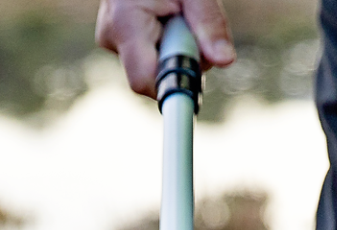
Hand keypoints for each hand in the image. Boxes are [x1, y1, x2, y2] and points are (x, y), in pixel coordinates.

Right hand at [96, 0, 235, 97]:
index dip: (169, 89)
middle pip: (152, 77)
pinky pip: (148, 58)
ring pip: (152, 68)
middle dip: (180, 61)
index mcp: (126, 23)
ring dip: (175, 52)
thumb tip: (225, 61)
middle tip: (191, 27)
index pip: (144, 80)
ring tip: (177, 17)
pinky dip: (165, 45)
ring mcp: (111, 41)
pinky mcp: (117, 42)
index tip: (188, 104)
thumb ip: (210, 24)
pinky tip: (166, 22)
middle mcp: (112, 37)